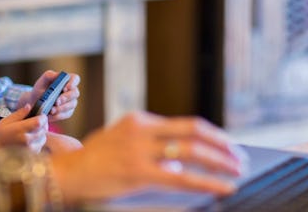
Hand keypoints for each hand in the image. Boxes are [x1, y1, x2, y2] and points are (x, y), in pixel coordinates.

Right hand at [0, 105, 48, 152]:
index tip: (40, 115)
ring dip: (42, 132)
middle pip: (44, 129)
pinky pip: (41, 145)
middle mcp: (27, 140)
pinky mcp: (32, 154)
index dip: (42, 117)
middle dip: (43, 123)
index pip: (39, 122)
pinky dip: (39, 140)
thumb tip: (29, 106)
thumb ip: (20, 113)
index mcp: (21, 130)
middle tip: (37, 121)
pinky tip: (32, 138)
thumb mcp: (7, 120)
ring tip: (34, 130)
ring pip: (44, 137)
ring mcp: (30, 148)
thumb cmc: (1, 133)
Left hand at [20, 70, 80, 121]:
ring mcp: (71, 102)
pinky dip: (58, 115)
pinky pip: (66, 114)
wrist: (35, 103)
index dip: (72, 83)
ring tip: (51, 110)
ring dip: (61, 108)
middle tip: (56, 102)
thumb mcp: (42, 81)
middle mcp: (71, 91)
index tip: (64, 88)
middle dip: (66, 97)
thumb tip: (57, 75)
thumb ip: (49, 75)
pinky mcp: (68, 112)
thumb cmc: (40, 89)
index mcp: (67, 80)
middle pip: (75, 93)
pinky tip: (50, 116)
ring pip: (72, 105)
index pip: (75, 79)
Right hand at [52, 111, 246, 204]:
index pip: (185, 123)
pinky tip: (223, 187)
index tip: (228, 145)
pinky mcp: (138, 172)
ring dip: (220, 161)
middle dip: (222, 145)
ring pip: (191, 151)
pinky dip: (207, 182)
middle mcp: (141, 129)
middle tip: (240, 158)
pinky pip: (181, 176)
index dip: (212, 134)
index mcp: (138, 119)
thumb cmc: (93, 160)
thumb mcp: (120, 140)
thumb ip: (148, 143)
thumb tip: (178, 158)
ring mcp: (139, 149)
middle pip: (194, 131)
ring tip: (236, 172)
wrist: (67, 173)